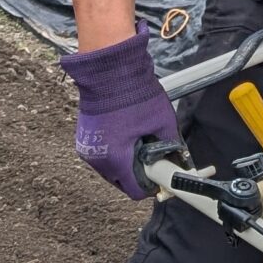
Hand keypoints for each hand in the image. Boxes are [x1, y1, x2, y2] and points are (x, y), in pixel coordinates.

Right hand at [59, 29, 180, 198]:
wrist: (109, 71)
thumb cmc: (134, 94)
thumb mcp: (162, 121)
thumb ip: (172, 145)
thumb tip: (179, 158)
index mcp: (116, 159)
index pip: (135, 191)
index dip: (152, 185)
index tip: (161, 175)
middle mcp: (97, 159)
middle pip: (122, 182)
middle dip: (139, 174)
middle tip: (153, 158)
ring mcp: (87, 149)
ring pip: (111, 170)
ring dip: (125, 163)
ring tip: (139, 142)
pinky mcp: (83, 139)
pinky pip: (101, 155)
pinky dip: (114, 152)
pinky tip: (126, 136)